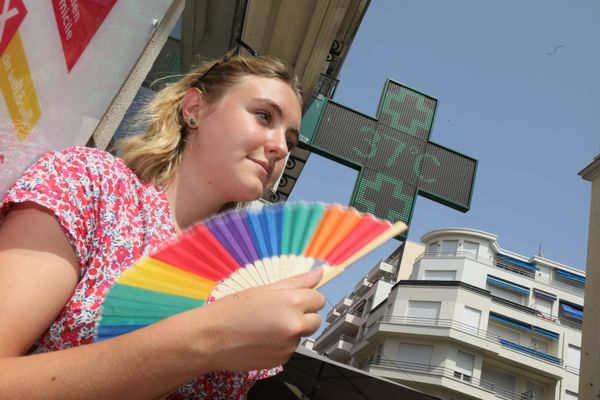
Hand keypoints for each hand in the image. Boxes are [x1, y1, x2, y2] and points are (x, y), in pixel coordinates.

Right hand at [191, 268, 325, 371]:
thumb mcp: (264, 289)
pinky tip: (261, 339)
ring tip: (265, 326)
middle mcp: (295, 324)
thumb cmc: (233, 309)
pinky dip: (281, 344)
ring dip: (290, 331)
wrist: (210, 338)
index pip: (319, 300)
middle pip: (315, 320)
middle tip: (278, 312)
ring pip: (301, 335)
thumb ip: (297, 282)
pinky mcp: (282, 360)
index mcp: (292, 302)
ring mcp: (289, 345)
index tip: (292, 300)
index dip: (307, 299)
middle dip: (303, 316)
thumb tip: (320, 272)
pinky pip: (290, 349)